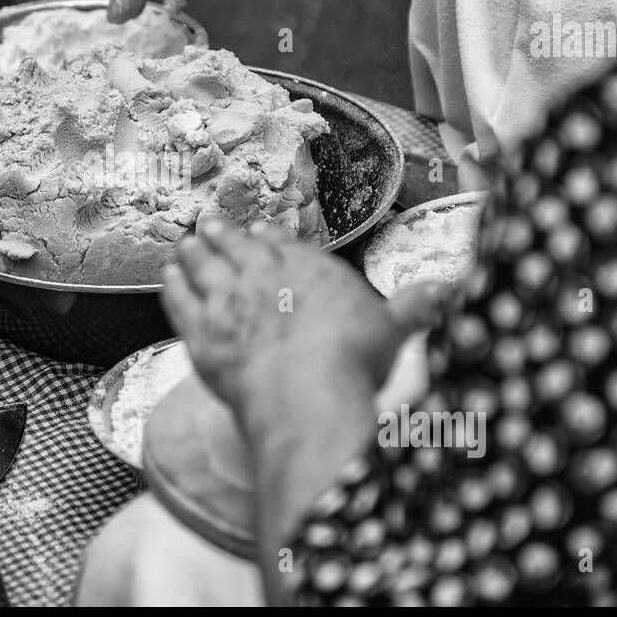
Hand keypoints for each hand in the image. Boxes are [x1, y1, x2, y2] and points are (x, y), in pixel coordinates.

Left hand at [161, 221, 446, 437]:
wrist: (304, 393)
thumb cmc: (352, 363)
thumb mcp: (393, 331)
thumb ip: (415, 307)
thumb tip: (449, 290)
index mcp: (307, 269)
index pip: (283, 245)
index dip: (269, 238)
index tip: (260, 231)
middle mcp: (263, 276)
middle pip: (237, 247)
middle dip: (224, 234)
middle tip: (210, 222)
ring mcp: (227, 301)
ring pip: (203, 266)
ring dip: (194, 251)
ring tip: (186, 242)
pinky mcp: (200, 331)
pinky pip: (179, 300)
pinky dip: (173, 285)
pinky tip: (168, 277)